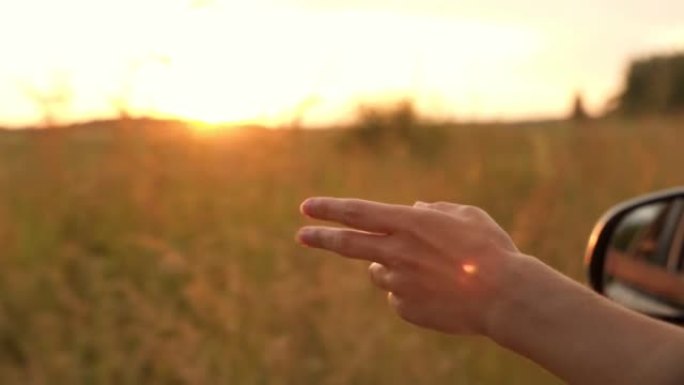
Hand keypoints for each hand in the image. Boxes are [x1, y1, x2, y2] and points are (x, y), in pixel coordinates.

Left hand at [296, 197, 523, 335]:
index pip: (357, 212)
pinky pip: (399, 296)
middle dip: (320, 237)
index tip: (307, 206)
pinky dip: (410, 290)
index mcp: (409, 223)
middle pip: (347, 244)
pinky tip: (439, 291)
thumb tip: (414, 208)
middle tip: (301, 235)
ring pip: (380, 273)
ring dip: (391, 267)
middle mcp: (396, 252)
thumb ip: (435, 209)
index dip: (329, 209)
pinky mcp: (406, 308)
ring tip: (429, 269)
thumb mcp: (466, 216)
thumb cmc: (491, 249)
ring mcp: (399, 282)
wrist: (504, 296)